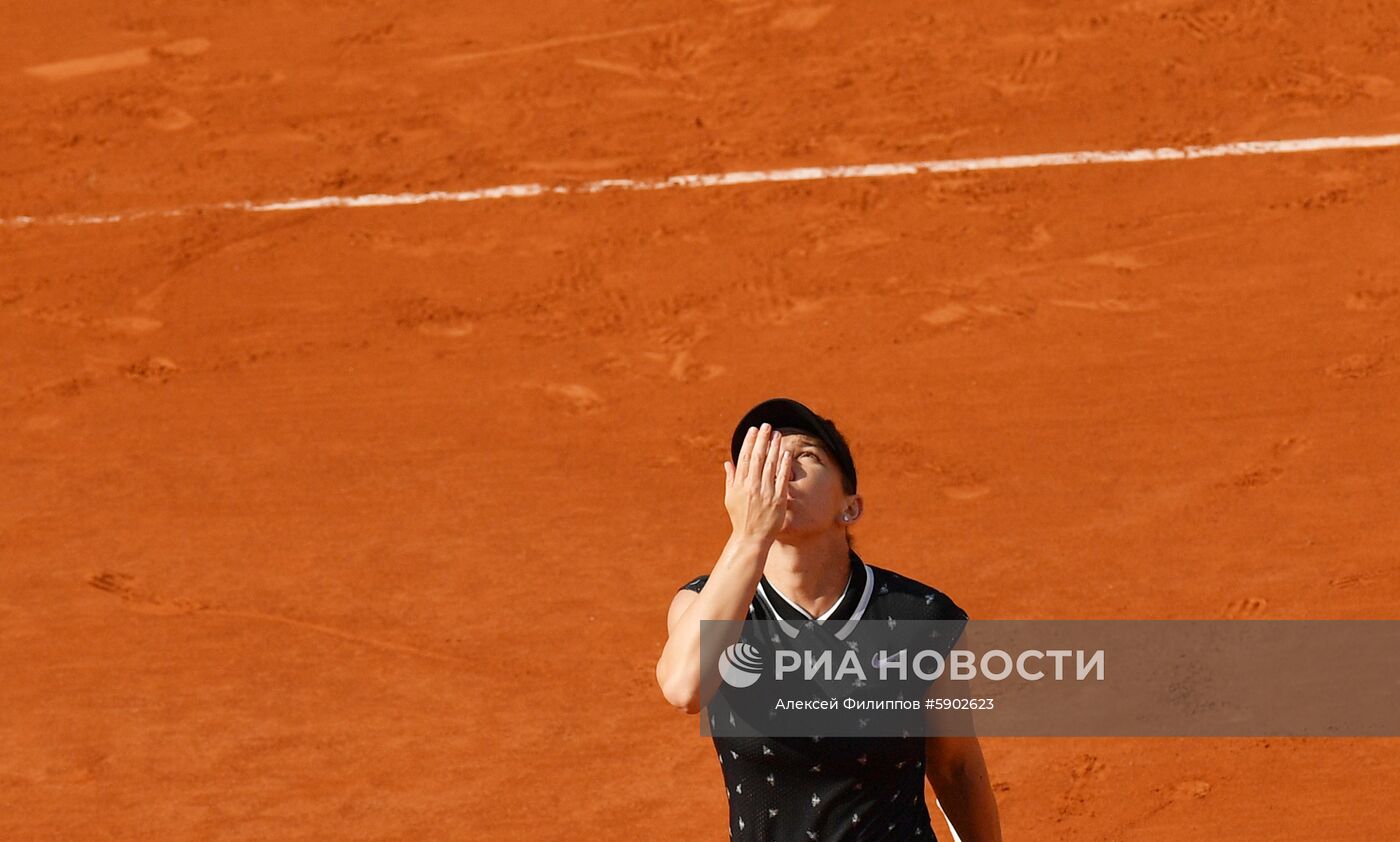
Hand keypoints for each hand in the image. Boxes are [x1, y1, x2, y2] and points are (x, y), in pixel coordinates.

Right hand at [723, 423, 791, 541]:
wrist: (751, 537)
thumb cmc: (740, 517)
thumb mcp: (730, 498)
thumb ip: (731, 479)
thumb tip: (728, 463)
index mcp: (739, 484)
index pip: (744, 457)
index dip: (750, 442)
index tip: (754, 430)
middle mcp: (752, 486)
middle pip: (758, 457)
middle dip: (762, 439)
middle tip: (767, 426)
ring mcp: (765, 492)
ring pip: (771, 464)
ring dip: (774, 447)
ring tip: (777, 435)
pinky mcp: (778, 499)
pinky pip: (782, 478)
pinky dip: (785, 464)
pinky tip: (787, 452)